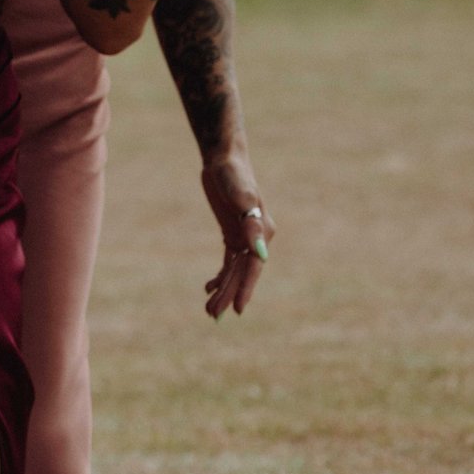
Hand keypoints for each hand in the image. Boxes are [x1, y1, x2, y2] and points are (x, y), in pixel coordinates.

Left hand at [200, 149, 274, 318]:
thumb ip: (251, 224)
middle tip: (213, 316)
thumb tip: (260, 253)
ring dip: (224, 288)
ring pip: (234, 269)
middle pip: (242, 272)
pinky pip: (228, 260)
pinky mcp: (232, 232)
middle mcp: (256, 237)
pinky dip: (221, 274)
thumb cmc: (234, 174)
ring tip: (210, 310)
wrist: (224, 158)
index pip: (254, 267)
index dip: (246, 288)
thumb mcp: (242, 195)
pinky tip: (210, 287)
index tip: (237, 309)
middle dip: (230, 294)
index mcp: (263, 231)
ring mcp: (245, 236)